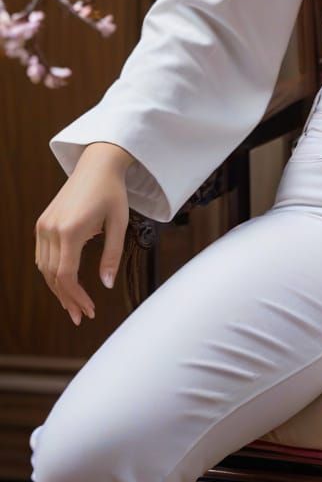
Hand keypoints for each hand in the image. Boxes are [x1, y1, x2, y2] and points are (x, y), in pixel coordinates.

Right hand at [35, 161, 129, 325]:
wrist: (97, 165)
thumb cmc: (113, 193)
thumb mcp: (120, 223)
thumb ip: (112, 255)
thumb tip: (106, 285)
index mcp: (70, 231)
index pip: (66, 276)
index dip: (76, 297)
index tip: (89, 310)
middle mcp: (51, 229)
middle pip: (52, 276)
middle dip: (66, 298)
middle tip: (80, 316)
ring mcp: (43, 226)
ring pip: (44, 268)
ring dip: (57, 288)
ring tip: (73, 304)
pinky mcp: (42, 223)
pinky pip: (42, 255)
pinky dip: (52, 272)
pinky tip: (64, 282)